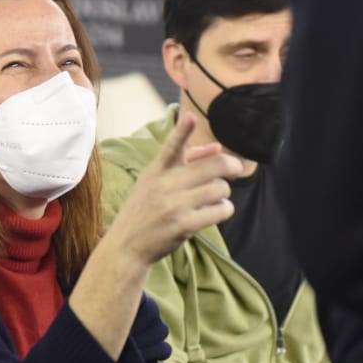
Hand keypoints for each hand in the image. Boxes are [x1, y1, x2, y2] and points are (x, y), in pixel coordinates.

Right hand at [103, 112, 241, 266]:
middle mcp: (164, 185)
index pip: (172, 147)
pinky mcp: (184, 225)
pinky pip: (220, 210)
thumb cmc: (145, 210)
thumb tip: (218, 148)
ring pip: (220, 188)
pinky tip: (216, 211)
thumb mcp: (154, 182)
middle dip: (231, 166)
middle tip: (235, 169)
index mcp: (156, 170)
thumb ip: (185, 162)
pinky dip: (224, 210)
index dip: (182, 131)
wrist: (127, 245)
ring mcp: (174, 205)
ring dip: (224, 193)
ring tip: (216, 198)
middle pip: (214, 166)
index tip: (191, 117)